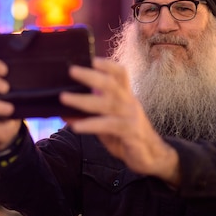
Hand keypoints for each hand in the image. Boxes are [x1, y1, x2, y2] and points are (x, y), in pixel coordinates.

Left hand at [60, 57, 180, 185]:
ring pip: (107, 103)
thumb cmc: (127, 137)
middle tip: (72, 70)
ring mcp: (131, 116)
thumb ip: (90, 116)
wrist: (152, 157)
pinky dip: (91, 124)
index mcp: (125, 97)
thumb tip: (64, 112)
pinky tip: (77, 126)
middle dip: (90, 76)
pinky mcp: (131, 132)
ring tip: (64, 98)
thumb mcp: (106, 125)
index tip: (92, 59)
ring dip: (83, 100)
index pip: (120, 74)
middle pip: (111, 83)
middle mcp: (129, 103)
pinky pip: (108, 125)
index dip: (108, 65)